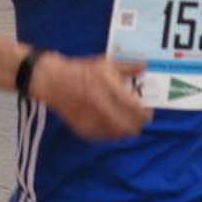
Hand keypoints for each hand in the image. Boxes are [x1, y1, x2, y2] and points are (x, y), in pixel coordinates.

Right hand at [31, 52, 152, 140]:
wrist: (53, 81)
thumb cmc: (81, 70)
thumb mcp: (105, 63)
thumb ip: (127, 67)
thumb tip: (144, 66)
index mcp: (107, 88)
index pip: (134, 108)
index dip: (145, 113)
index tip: (147, 110)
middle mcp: (100, 106)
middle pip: (129, 126)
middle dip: (138, 124)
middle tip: (139, 119)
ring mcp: (91, 120)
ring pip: (118, 134)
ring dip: (126, 130)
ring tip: (127, 122)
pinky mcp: (83, 129)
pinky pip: (104, 137)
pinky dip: (111, 133)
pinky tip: (112, 124)